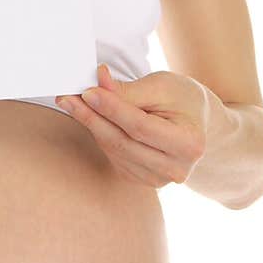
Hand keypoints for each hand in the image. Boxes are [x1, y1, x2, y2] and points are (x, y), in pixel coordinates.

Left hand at [55, 65, 208, 190]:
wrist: (196, 123)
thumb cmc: (182, 100)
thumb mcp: (163, 86)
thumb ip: (130, 90)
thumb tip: (98, 83)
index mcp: (189, 144)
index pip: (140, 127)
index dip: (112, 109)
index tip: (88, 92)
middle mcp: (175, 168)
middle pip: (123, 142)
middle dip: (92, 117)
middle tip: (67, 97)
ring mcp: (157, 179)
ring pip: (114, 150)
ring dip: (91, 125)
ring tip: (73, 102)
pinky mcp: (140, 179)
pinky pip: (113, 155)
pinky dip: (100, 135)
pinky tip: (91, 117)